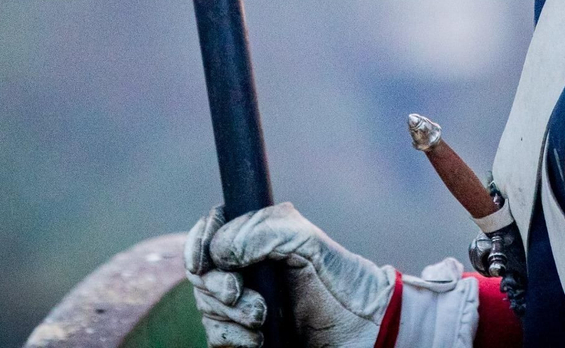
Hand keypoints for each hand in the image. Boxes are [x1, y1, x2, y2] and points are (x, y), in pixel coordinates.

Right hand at [184, 202, 394, 347]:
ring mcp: (245, 303)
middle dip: (217, 286)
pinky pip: (217, 338)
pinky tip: (257, 340)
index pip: (211, 229)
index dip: (199, 242)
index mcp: (260, 239)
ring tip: (262, 320)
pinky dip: (230, 339)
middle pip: (203, 272)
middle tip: (242, 296)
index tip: (203, 263)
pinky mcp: (246, 336)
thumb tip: (221, 251)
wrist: (365, 334)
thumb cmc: (346, 284)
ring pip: (207, 307)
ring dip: (229, 315)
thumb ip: (267, 232)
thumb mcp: (312, 244)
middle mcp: (249, 268)